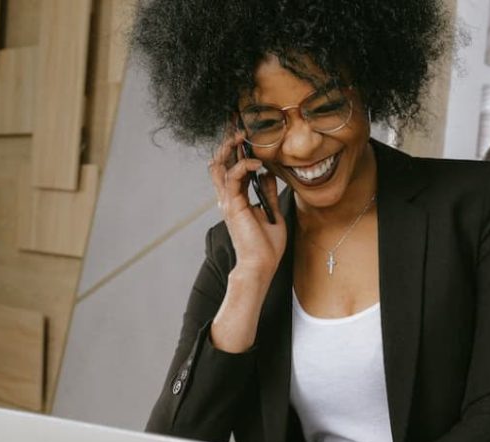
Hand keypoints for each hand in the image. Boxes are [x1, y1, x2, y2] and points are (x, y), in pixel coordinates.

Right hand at [208, 132, 285, 280]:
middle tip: (238, 127)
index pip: (229, 168)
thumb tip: (267, 173)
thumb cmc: (266, 246)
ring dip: (230, 148)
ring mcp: (228, 202)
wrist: (261, 265)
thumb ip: (267, 193)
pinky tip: (258, 163)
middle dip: (227, 143)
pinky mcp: (233, 205)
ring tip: (243, 137)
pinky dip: (244, 165)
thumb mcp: (271, 214)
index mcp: (235, 200)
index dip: (234, 150)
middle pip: (218, 163)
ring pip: (219, 166)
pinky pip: (233, 177)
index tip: (245, 134)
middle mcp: (227, 199)